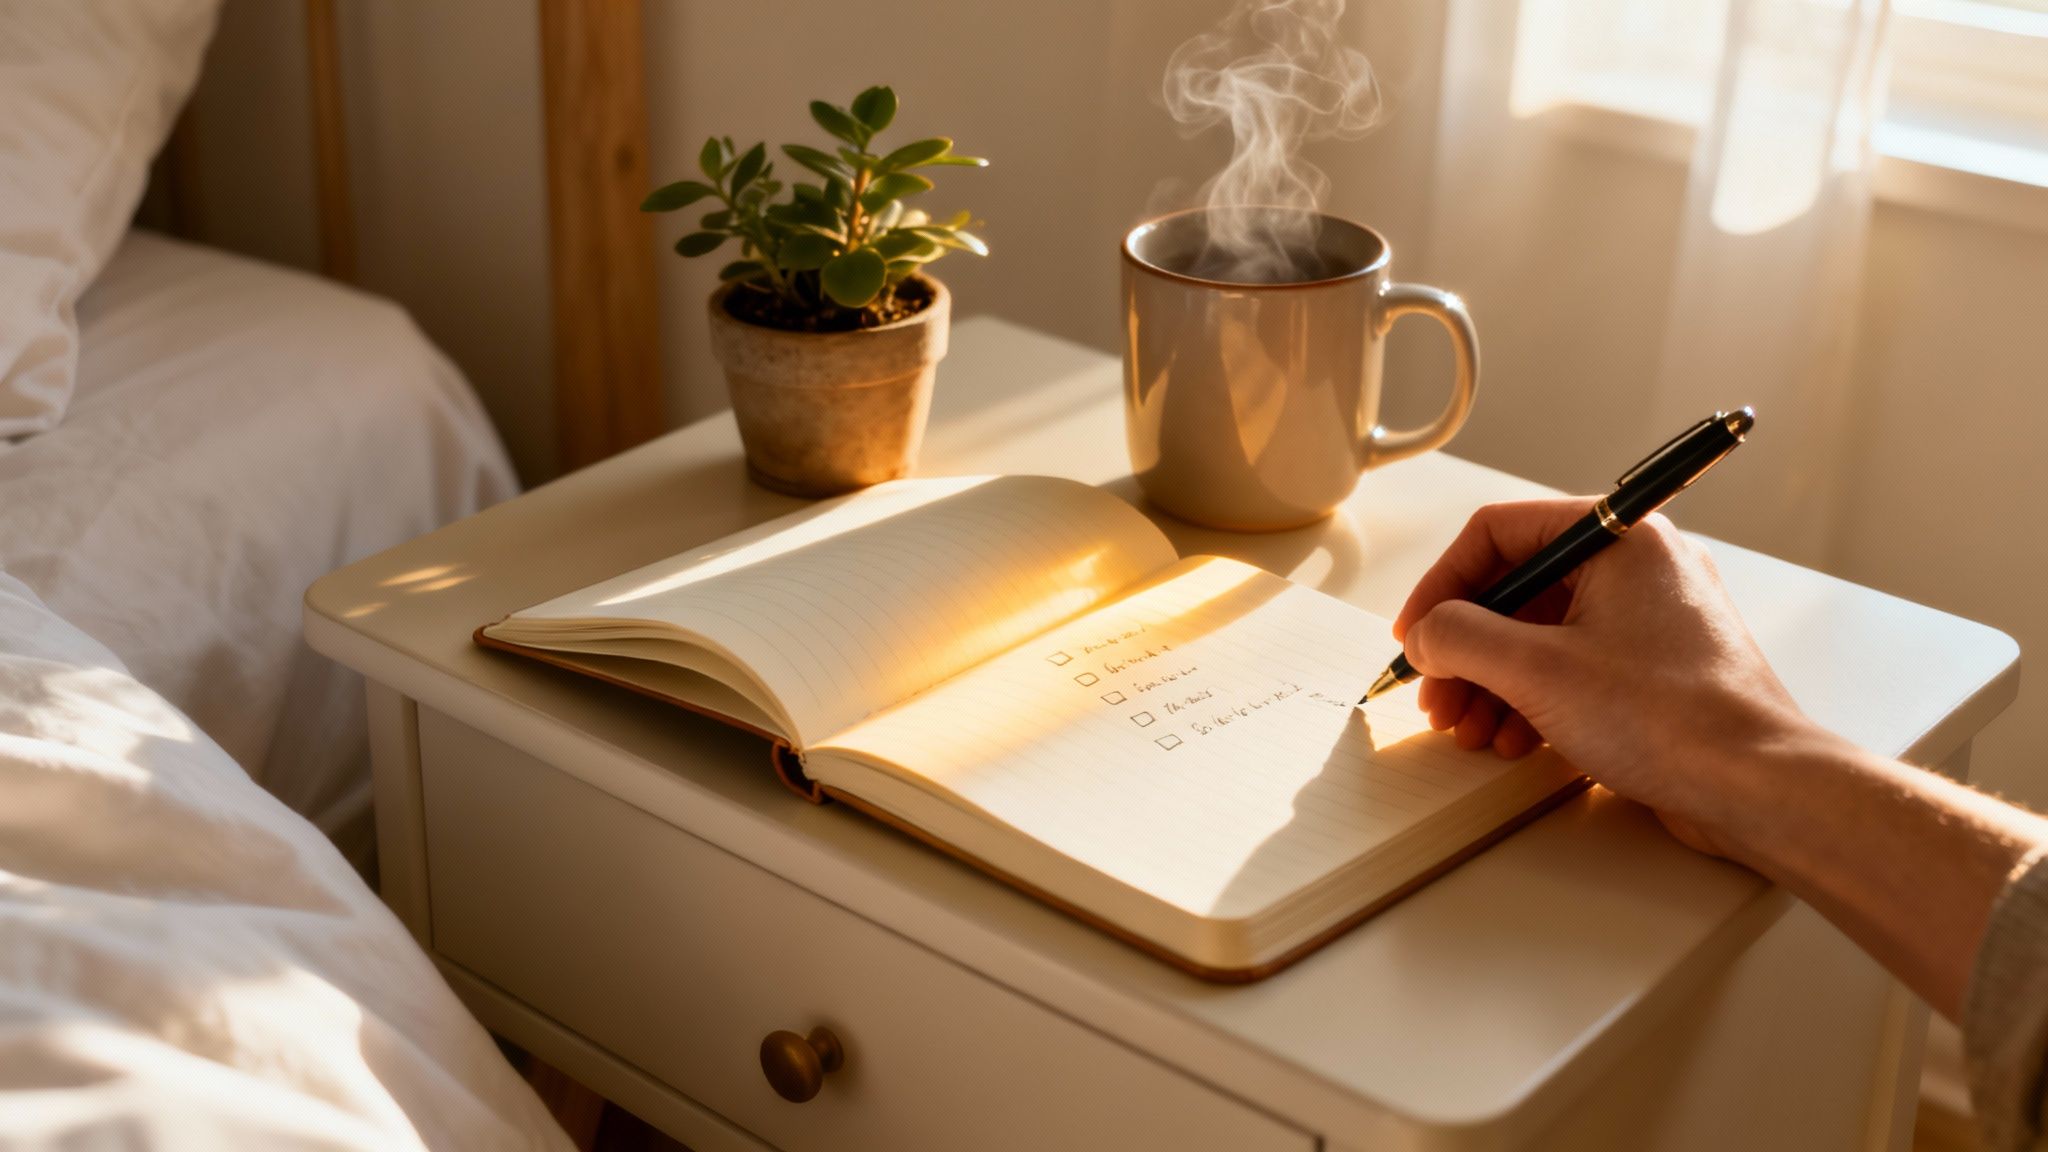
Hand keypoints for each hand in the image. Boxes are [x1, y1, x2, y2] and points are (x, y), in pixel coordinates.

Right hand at [1393, 499, 1815, 854]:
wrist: (1759, 786)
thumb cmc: (1670, 719)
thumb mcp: (1537, 671)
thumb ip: (1461, 637)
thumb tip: (1426, 635)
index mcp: (1619, 537)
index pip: (1499, 533)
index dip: (1441, 585)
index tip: (1413, 637)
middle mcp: (1639, 566)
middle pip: (1518, 589)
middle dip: (1466, 649)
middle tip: (1436, 697)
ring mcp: (1653, 618)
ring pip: (1543, 633)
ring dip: (1493, 682)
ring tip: (1469, 731)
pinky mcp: (1658, 668)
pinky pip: (1576, 666)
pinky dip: (1534, 699)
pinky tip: (1512, 741)